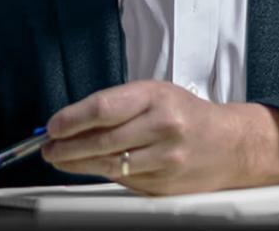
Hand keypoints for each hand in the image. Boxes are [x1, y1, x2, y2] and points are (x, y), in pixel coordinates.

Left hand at [40, 80, 278, 194]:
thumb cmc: (183, 112)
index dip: (71, 120)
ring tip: (60, 159)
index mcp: (155, 97)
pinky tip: (91, 167)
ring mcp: (166, 159)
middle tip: (48, 149)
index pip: (102, 109)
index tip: (52, 127)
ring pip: (111, 165)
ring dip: (78, 164)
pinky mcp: (166, 184)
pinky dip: (103, 174)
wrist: (230, 144)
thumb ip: (113, 106)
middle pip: (102, 141)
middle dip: (67, 147)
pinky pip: (125, 181)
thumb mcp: (151, 94)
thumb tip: (69, 123)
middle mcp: (162, 127)